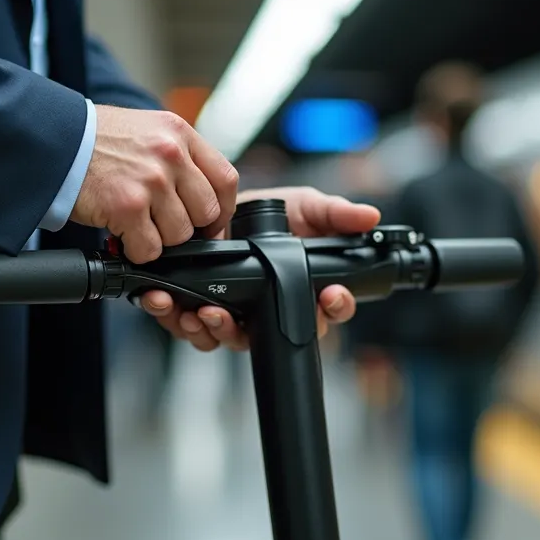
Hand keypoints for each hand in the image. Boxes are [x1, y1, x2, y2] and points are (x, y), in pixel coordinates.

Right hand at [69, 106, 237, 263]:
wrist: (53, 140)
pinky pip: (150, 249)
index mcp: (180, 134)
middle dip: (188, 228)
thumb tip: (203, 195)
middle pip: (207, 213)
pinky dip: (136, 251)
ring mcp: (151, 181)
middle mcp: (171, 154)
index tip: (212, 225)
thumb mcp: (147, 130)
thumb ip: (179, 155)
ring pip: (180, 235)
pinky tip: (122, 235)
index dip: (222, 211)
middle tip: (164, 226)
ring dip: (159, 239)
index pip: (226, 180)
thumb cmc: (96, 139)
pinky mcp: (128, 207)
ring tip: (137, 225)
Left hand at [140, 186, 381, 351]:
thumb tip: (371, 217)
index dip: (333, 308)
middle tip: (234, 317)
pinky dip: (177, 318)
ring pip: (228, 338)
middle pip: (272, 336)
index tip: (330, 296)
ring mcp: (237, 314)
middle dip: (250, 330)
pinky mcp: (201, 309)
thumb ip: (336, 215)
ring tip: (202, 312)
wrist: (222, 202)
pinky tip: (168, 302)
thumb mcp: (307, 207)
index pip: (328, 311)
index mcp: (302, 292)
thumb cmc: (271, 211)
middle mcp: (271, 310)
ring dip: (212, 329)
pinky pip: (191, 328)